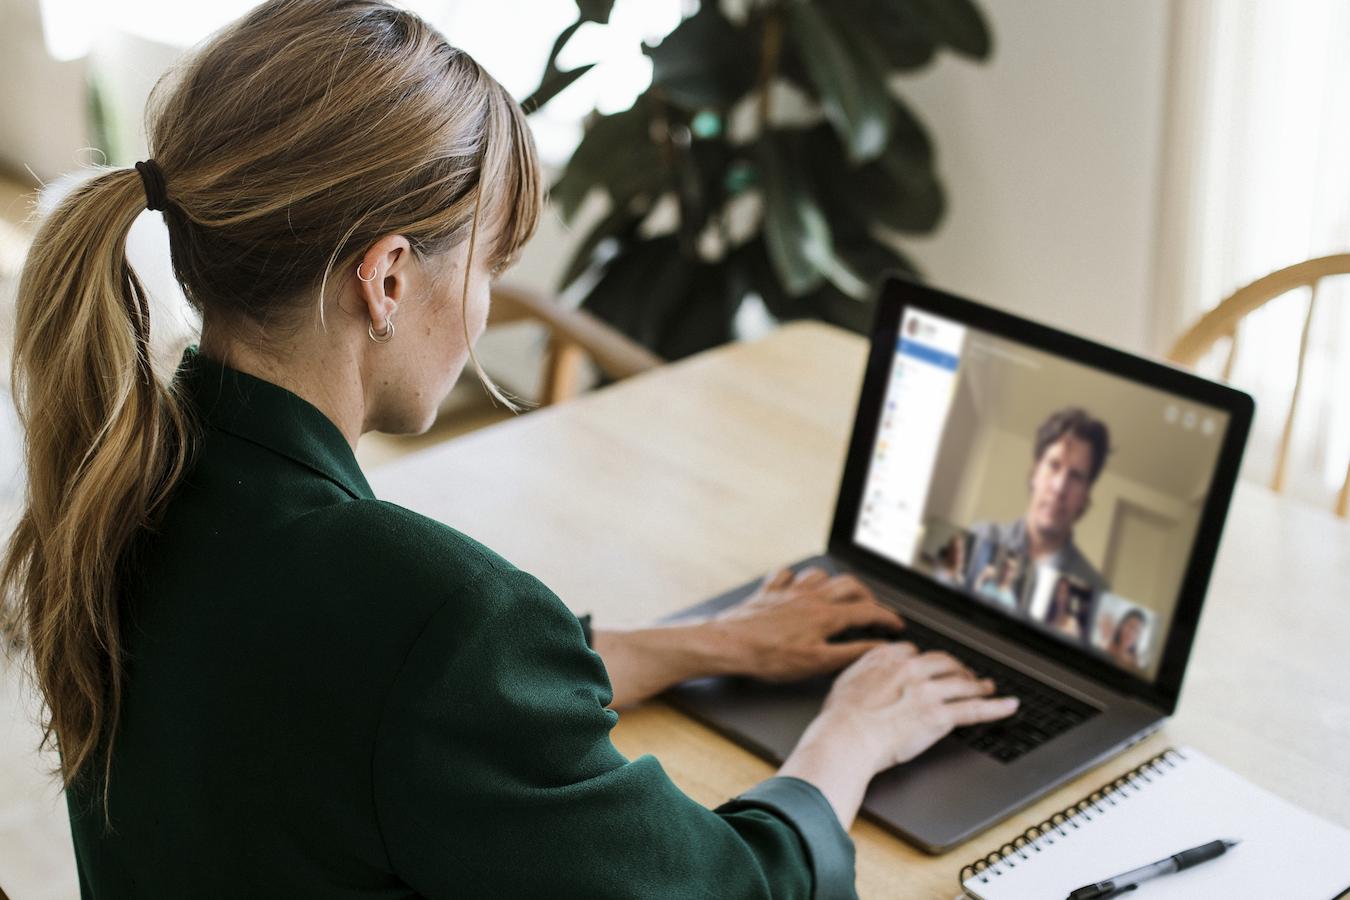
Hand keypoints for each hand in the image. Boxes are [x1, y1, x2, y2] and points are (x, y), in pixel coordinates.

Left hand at [709, 567, 906, 682]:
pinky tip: (796, 585)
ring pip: (819, 575)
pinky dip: (795, 577)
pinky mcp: (767, 592)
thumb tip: (879, 648)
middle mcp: (809, 597)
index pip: (867, 610)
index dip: (887, 618)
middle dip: (866, 595)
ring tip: (838, 594)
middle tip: (871, 609)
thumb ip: (851, 653)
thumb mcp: (816, 663)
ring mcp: (787, 591)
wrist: (727, 644)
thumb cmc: (767, 657)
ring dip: (833, 582)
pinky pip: (785, 574)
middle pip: (848, 585)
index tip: (896, 625)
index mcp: (825, 615)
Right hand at [779, 642, 1018, 825]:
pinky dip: (996, 707)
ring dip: (979, 685)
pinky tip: (1009, 705)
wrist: (846, 738)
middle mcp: (910, 670)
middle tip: (965, 676)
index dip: (926, 662)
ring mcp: (927, 692)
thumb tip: (868, 670)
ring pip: (963, 684)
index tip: (930, 667)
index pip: (915, 652)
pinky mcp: (939, 716)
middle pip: (944, 662)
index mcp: (886, 658)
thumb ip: (863, 670)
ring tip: (988, 687)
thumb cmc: (839, 718)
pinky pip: (975, 709)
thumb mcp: (845, 681)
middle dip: (957, 668)